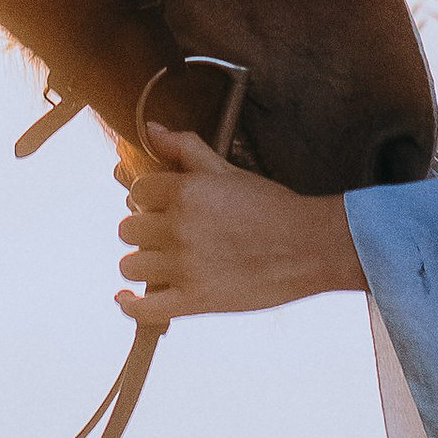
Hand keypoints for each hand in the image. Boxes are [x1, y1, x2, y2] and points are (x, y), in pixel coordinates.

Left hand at [115, 128, 366, 323]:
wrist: (310, 247)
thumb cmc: (271, 206)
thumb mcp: (227, 170)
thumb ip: (185, 148)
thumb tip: (152, 128)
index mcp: (185, 192)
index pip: (138, 192)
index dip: (149, 199)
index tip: (163, 207)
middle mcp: (179, 228)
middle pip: (128, 229)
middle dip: (145, 230)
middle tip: (167, 235)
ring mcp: (185, 267)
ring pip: (131, 265)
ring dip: (142, 264)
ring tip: (161, 263)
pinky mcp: (195, 301)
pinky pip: (143, 309)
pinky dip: (130, 305)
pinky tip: (127, 298)